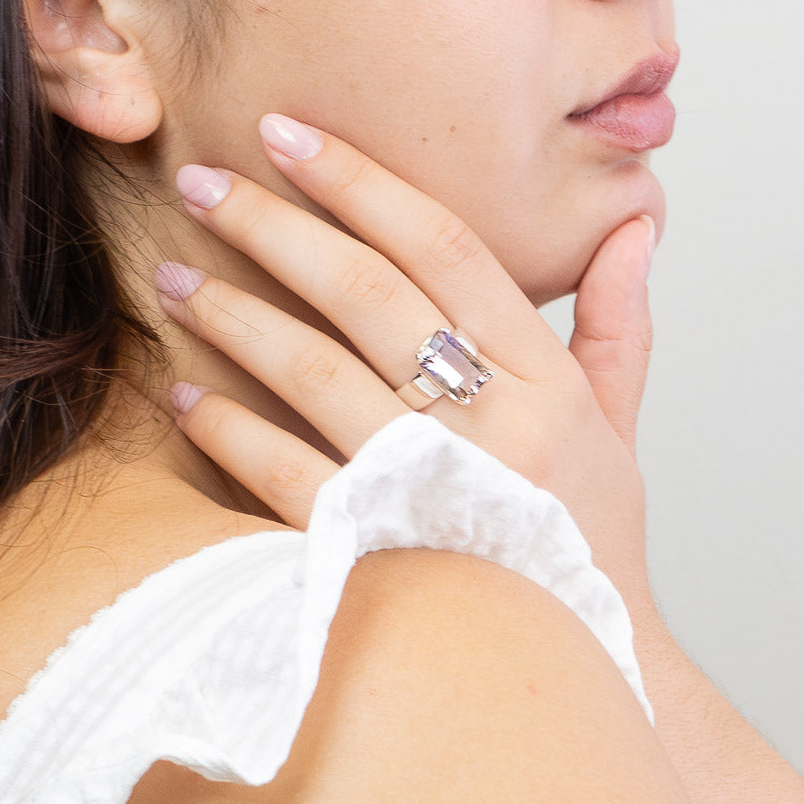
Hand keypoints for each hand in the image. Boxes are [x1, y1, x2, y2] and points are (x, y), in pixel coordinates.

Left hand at [156, 115, 657, 609]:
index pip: (445, 247)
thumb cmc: (584, 541)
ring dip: (232, 315)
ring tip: (170, 275)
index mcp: (548, 378)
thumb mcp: (620, 429)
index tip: (288, 135)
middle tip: (201, 180)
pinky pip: (283, 472)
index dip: (361, 181)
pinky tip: (182, 396)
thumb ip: (622, 324)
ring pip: (312, 370)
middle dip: (275, 224)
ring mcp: (430, 485)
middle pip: (367, 291)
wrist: (573, 668)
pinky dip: (226, 429)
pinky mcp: (373, 549)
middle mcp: (494, 421)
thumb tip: (632, 226)